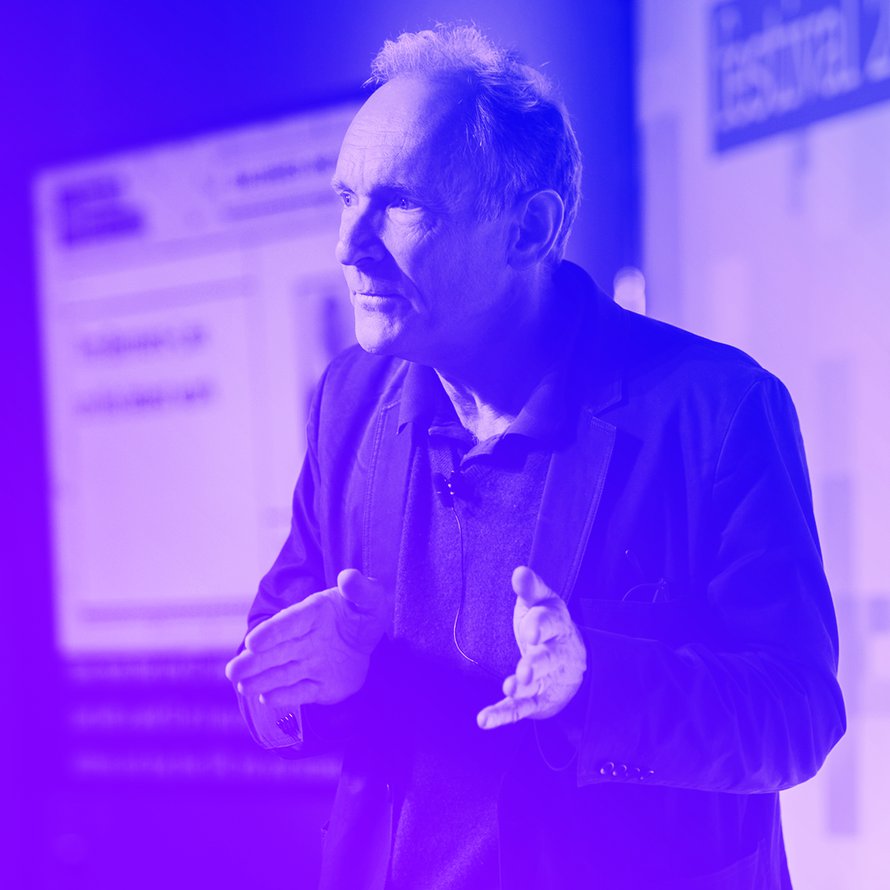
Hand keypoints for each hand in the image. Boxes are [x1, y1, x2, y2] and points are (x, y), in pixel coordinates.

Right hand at [225, 569, 391, 708]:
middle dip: (253, 662)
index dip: (271, 632)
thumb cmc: (364, 610)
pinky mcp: (320, 686)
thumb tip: (348, 577)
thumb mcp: (369, 596)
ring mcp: (311, 664)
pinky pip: (301, 692)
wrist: (368, 636)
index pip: (289, 623)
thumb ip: (359, 588)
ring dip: (262, 680)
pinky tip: (266, 699)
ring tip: (241, 686)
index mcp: (313, 614)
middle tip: (232, 671)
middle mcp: (306, 640)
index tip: (253, 642)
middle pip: (276, 652)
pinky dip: (285, 696)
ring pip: (282, 673)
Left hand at [477, 566, 585, 729]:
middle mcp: (555, 654)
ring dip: (523, 688)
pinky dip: (502, 715)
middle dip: (536, 664)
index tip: (530, 632)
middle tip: (525, 671)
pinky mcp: (536, 700)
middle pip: (548, 659)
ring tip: (509, 689)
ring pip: (537, 685)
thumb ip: (531, 589)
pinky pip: (520, 709)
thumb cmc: (549, 623)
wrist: (572, 659)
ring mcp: (547, 679)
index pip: (549, 624)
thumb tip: (519, 571)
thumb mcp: (542, 602)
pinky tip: (483, 720)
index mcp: (556, 625)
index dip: (539, 627)